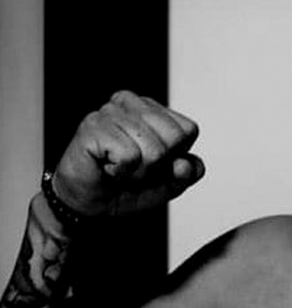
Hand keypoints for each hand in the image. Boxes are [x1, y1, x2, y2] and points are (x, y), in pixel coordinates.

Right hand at [51, 90, 204, 215]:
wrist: (88, 204)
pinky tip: (105, 167)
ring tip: (119, 169)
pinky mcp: (92, 128)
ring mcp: (110, 113)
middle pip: (174, 139)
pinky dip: (121, 172)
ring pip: (154, 151)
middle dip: (158, 166)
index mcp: (153, 109)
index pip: (188, 130)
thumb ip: (188, 173)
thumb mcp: (169, 183)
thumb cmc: (127, 187)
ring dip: (138, 173)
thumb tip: (185, 164)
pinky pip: (129, 157)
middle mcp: (132, 103)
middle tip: (134, 169)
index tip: (153, 164)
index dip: (176, 157)